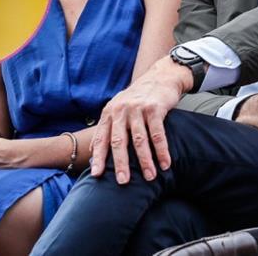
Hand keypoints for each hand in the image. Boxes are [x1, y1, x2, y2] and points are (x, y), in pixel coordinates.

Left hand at [90, 57, 189, 183]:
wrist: (160, 77)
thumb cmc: (138, 98)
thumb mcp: (118, 108)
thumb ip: (107, 128)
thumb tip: (91, 152)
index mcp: (110, 113)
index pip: (101, 138)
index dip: (99, 157)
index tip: (96, 175)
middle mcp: (121, 110)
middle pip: (119, 141)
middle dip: (121, 164)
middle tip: (123, 182)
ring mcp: (138, 109)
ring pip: (140, 140)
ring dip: (145, 161)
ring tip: (149, 177)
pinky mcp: (155, 109)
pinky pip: (158, 134)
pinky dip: (162, 151)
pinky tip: (166, 164)